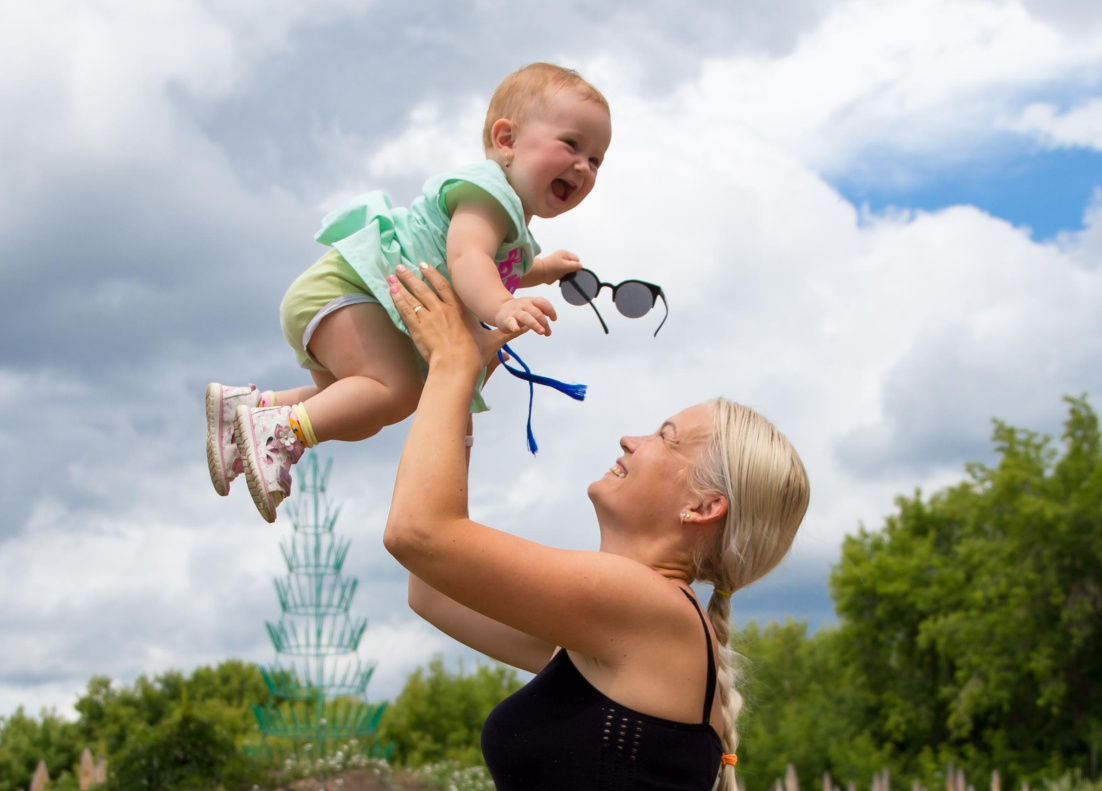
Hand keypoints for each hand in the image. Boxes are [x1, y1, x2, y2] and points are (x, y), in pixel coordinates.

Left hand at [390, 263, 521, 368]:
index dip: (433, 275)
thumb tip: (528, 329)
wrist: (457, 367)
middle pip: (424, 288)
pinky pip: (405, 310)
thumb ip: (508, 333)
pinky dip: (397, 300)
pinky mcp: (418, 328)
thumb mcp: (494, 342)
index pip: (444, 287)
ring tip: (392, 275)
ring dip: (402, 285)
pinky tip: (391, 292)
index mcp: (459, 310)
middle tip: (401, 266)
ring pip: (413, 297)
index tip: (424, 265)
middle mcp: (443, 309)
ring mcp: (429, 318)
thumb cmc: (475, 356)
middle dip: (412, 276)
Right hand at [494, 296, 556, 335]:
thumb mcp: (531, 307)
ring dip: (535, 325)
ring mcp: (515, 312)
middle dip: (544, 323)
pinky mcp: (506, 319)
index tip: (554, 319)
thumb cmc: (519, 310)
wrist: (500, 309)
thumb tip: (553, 317)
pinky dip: (514, 326)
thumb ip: (541, 311)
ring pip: (526, 317)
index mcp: (531, 301)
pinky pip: (510, 322)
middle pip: (537, 313)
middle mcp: (524, 305)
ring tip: (541, 332)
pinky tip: (516, 330)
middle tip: (548, 333)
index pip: (543, 302)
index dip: (550, 310)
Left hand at [533, 250, 581, 284]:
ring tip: (561, 276)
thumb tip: (581, 266)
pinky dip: (561, 275)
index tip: (570, 271)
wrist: (540, 273)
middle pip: (572, 264)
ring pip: (568, 269)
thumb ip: (575, 266)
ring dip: (566, 274)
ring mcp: (558, 262)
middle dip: (571, 270)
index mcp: (565, 253)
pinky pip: (562, 272)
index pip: (577, 259)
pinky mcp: (555, 268)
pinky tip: (558, 277)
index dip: (576, 266)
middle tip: (565, 274)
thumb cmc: (553, 268)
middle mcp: (562, 256)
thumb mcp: (566, 266)